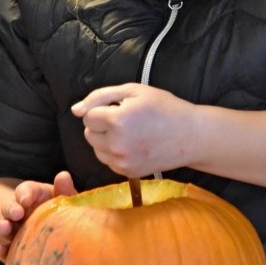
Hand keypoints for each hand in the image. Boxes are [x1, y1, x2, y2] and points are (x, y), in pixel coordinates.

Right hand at [0, 171, 75, 261]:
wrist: (68, 235)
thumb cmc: (67, 212)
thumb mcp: (67, 199)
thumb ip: (64, 189)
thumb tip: (63, 176)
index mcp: (34, 196)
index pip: (25, 190)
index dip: (24, 194)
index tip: (26, 200)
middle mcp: (22, 211)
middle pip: (10, 206)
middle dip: (11, 209)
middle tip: (17, 214)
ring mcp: (17, 229)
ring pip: (5, 226)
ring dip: (3, 226)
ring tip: (5, 230)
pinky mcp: (15, 247)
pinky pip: (6, 248)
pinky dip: (1, 249)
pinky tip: (0, 250)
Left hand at [71, 83, 194, 177]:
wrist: (191, 136)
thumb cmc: (164, 108)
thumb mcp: (134, 91)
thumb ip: (100, 97)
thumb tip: (75, 110)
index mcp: (118, 120)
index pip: (88, 116)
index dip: (103, 109)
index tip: (121, 108)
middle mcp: (117, 144)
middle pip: (89, 134)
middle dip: (101, 125)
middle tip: (126, 120)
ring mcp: (122, 162)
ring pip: (96, 149)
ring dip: (106, 139)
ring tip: (129, 132)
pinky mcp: (128, 173)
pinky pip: (108, 161)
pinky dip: (114, 153)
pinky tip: (133, 145)